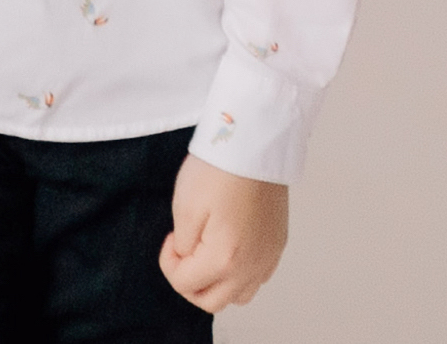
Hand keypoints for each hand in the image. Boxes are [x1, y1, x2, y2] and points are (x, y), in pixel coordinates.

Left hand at [160, 155, 288, 311]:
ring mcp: (269, 258)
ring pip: (238, 295)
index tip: (170, 238)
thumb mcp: (184, 208)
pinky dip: (237, 274)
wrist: (252, 146)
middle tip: (181, 252)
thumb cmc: (217, 172)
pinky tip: (226, 248)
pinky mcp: (277, 246)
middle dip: (189, 282)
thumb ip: (183, 246)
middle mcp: (252, 266)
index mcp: (225, 259)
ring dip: (215, 283)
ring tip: (203, 251)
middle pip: (212, 301)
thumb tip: (187, 259)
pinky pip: (256, 278)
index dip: (168, 263)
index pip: (186, 285)